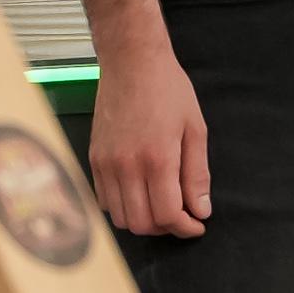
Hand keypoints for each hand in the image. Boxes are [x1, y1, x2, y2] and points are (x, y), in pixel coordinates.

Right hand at [88, 39, 210, 237]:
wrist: (132, 64)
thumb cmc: (170, 91)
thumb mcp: (196, 129)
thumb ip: (197, 174)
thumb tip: (201, 210)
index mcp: (157, 158)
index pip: (167, 214)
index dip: (185, 227)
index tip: (198, 225)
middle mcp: (125, 166)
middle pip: (140, 223)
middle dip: (165, 228)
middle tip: (182, 217)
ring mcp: (104, 165)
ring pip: (119, 217)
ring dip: (143, 221)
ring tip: (163, 206)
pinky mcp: (92, 160)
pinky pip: (103, 201)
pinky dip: (122, 207)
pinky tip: (140, 194)